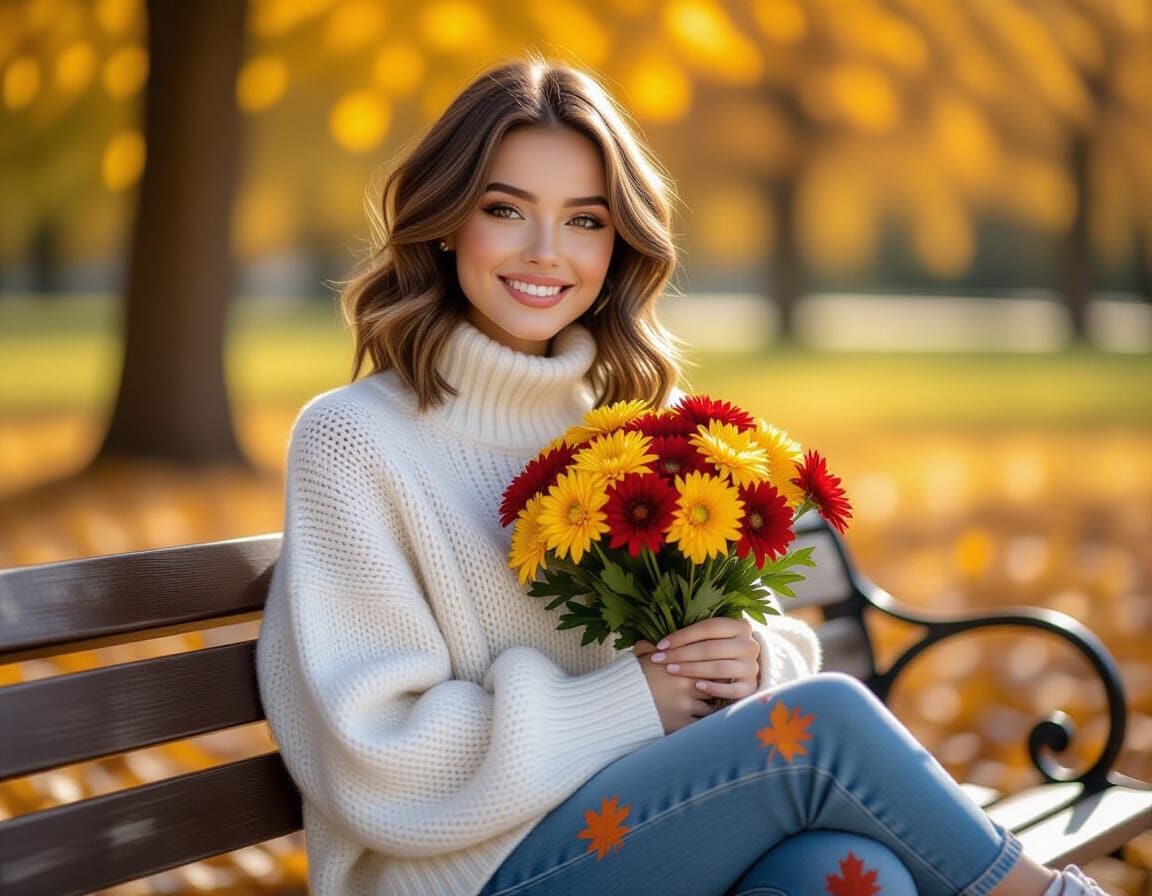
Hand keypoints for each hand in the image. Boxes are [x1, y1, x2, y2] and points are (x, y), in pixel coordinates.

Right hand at [634, 639, 714, 733]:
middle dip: (716, 687)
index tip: (716, 669)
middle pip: (714, 684)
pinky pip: (701, 724)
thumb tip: (655, 642)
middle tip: (719, 688)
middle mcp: (686, 684)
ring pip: (710, 706)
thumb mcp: (640, 656)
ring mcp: (685, 705)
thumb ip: (652, 647)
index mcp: (680, 665)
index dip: (714, 667)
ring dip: (710, 707)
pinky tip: (702, 722)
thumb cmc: (629, 678)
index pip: (710, 663)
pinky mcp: (681, 724)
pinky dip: (703, 723)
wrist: (616, 704)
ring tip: (710, 706)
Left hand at [639, 617, 760, 705]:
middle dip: (682, 654)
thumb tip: (648, 640)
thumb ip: (687, 636)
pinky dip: (715, 688)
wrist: (738, 673)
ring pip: (720, 668)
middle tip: (660, 659)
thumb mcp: (704, 639)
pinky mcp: (751, 687)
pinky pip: (733, 689)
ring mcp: (752, 667)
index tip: (660, 645)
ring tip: (671, 670)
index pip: (708, 628)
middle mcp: (749, 645)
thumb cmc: (712, 652)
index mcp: (740, 626)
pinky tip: (698, 686)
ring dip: (692, 669)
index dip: (682, 635)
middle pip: (712, 648)